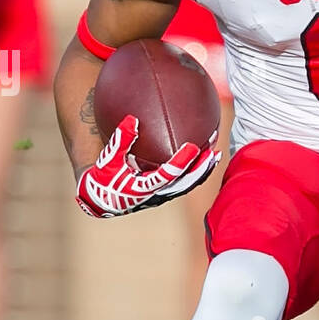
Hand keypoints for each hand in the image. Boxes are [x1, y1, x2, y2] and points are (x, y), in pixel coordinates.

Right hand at [75, 115, 219, 218]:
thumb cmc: (104, 178)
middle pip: (185, 182)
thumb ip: (120, 141)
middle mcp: (157, 194)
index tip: (193, 147)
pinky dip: (196, 171)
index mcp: (143, 187)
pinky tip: (204, 157)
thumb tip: (132, 119)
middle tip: (213, 152)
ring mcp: (163, 195)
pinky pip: (185, 182)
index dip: (181, 162)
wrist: (102, 199)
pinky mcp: (165, 192)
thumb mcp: (108, 159)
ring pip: (188, 184)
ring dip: (202, 170)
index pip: (167, 174)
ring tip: (216, 155)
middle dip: (201, 168)